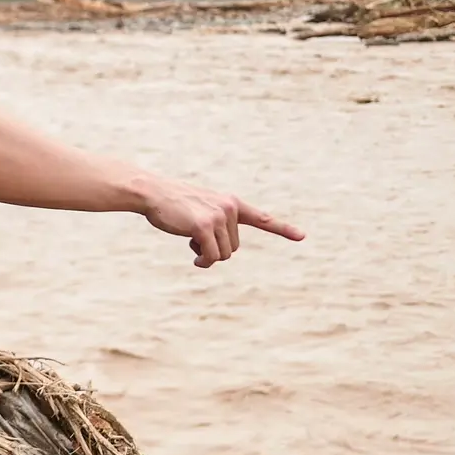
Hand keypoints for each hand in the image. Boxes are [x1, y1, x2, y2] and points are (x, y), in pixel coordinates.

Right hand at [137, 176, 303, 267]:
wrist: (153, 192)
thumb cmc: (174, 204)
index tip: (302, 236)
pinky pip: (211, 256)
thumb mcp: (201, 210)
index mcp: (231, 203)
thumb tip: (218, 255)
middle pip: (233, 247)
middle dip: (215, 249)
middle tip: (195, 237)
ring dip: (207, 256)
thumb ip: (216, 226)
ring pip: (223, 255)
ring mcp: (218, 217)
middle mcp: (229, 208)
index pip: (261, 218)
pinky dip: (203, 261)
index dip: (282, 229)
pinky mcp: (203, 227)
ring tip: (190, 239)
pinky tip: (194, 259)